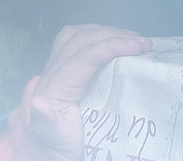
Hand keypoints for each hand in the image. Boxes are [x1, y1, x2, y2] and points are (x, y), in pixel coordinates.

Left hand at [0, 25, 151, 160]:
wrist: (52, 152)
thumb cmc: (60, 146)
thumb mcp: (57, 139)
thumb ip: (47, 122)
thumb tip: (38, 102)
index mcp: (53, 89)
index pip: (83, 56)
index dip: (111, 46)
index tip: (139, 46)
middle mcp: (50, 73)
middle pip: (81, 40)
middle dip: (114, 36)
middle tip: (144, 43)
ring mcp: (54, 68)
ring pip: (76, 35)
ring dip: (106, 32)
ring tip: (133, 40)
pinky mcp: (61, 68)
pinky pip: (73, 40)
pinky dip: (95, 35)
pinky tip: (113, 40)